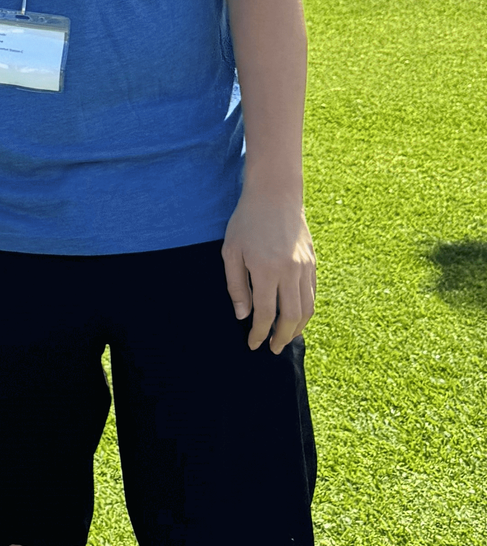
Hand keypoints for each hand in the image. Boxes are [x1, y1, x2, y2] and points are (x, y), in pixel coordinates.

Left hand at [221, 193, 315, 353]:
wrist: (275, 196)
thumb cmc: (246, 222)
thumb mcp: (231, 251)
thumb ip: (236, 286)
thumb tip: (244, 316)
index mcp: (266, 270)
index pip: (266, 313)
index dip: (260, 333)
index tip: (254, 345)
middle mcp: (290, 272)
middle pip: (291, 317)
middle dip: (282, 337)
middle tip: (273, 349)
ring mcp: (305, 268)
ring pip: (307, 309)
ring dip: (297, 328)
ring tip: (285, 338)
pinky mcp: (313, 263)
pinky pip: (312, 295)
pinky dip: (306, 311)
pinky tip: (295, 317)